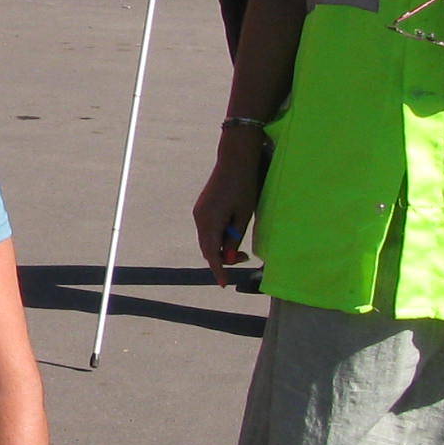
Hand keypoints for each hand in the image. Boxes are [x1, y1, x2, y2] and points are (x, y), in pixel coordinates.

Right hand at [193, 135, 263, 287]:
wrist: (234, 160)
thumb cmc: (244, 186)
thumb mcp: (244, 215)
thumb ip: (235, 237)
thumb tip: (229, 255)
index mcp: (210, 222)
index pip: (212, 254)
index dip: (219, 271)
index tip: (224, 284)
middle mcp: (199, 219)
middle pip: (207, 248)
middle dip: (223, 257)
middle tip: (244, 256)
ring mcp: (199, 213)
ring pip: (207, 239)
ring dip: (220, 246)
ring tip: (240, 242)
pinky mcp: (202, 208)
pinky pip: (207, 229)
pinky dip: (217, 236)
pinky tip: (231, 230)